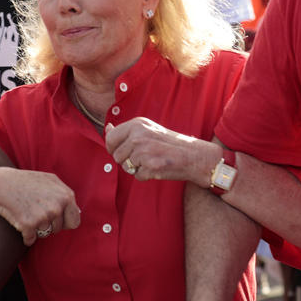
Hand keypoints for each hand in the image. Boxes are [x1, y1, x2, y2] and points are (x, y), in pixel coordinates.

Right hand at [0, 166, 81, 245]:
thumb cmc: (27, 182)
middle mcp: (57, 207)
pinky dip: (26, 236)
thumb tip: (78, 212)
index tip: (56, 219)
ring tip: (27, 213)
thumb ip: (66, 194)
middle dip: (49, 225)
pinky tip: (19, 222)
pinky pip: (31, 240)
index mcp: (66, 196)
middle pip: (58, 229)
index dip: (65, 222)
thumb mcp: (50, 180)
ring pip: (44, 234)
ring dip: (36, 229)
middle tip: (36, 212)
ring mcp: (43, 216)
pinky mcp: (28, 225)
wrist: (1, 185)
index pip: (74, 222)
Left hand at [105, 118, 220, 185]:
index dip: (114, 149)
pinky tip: (157, 168)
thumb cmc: (170, 144)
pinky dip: (146, 175)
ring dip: (136, 168)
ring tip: (152, 161)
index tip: (127, 150)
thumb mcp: (147, 130)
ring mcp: (144, 151)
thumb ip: (126, 131)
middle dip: (127, 160)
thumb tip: (107, 128)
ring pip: (125, 167)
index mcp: (138, 123)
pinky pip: (137, 176)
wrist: (193, 155)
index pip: (110, 139)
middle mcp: (139, 135)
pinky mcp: (149, 166)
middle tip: (145, 157)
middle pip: (116, 155)